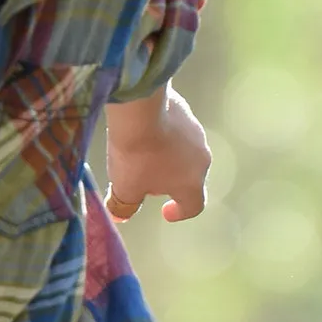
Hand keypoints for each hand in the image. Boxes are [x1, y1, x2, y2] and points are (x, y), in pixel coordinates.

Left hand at [105, 88, 210, 224]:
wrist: (139, 105)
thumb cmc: (136, 154)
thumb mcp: (126, 186)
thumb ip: (125, 204)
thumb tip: (120, 215)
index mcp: (192, 183)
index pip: (194, 206)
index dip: (180, 212)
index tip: (165, 211)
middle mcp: (201, 159)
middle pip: (189, 176)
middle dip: (170, 180)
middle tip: (147, 177)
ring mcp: (196, 131)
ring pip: (183, 150)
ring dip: (167, 153)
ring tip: (144, 148)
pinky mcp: (184, 109)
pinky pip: (175, 126)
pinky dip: (164, 131)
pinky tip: (144, 126)